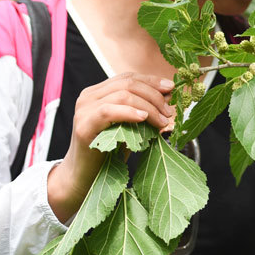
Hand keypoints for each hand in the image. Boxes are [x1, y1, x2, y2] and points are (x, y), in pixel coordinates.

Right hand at [47, 73, 175, 222]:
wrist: (83, 178)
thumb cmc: (108, 154)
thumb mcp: (129, 127)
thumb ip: (143, 110)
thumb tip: (168, 97)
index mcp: (98, 92)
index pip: (129, 77)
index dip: (152, 81)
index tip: (172, 88)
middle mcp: (88, 96)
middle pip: (128, 83)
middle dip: (154, 95)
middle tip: (169, 111)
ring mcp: (84, 109)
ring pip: (122, 95)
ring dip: (148, 105)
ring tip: (162, 120)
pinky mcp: (83, 125)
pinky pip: (109, 111)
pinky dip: (130, 112)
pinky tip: (143, 118)